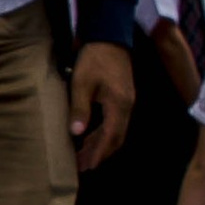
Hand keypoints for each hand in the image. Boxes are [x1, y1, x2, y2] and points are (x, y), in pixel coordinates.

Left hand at [71, 40, 133, 169]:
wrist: (109, 37)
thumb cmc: (94, 59)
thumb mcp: (81, 83)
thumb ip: (79, 108)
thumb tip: (76, 133)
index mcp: (119, 106)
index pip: (110, 137)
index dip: (98, 153)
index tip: (86, 166)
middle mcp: (127, 107)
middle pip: (116, 138)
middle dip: (100, 154)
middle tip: (83, 167)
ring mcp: (127, 102)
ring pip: (116, 131)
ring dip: (101, 145)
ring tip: (84, 156)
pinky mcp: (123, 98)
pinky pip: (115, 122)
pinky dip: (103, 133)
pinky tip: (90, 137)